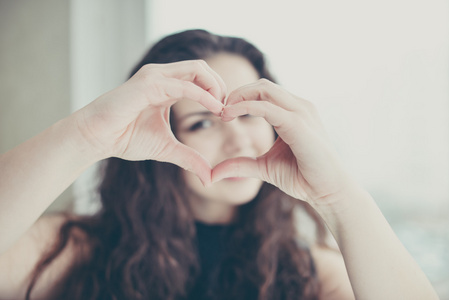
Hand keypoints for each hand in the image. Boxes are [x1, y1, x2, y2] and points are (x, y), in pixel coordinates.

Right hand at [74, 60, 225, 183]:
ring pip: (197, 69)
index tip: (226, 115)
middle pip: (203, 68)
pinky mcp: (149, 84)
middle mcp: (162, 76)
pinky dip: (203, 96)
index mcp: (166, 86)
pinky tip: (215, 110)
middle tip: (228, 110)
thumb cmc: (125, 138)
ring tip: (222, 110)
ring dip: (216, 87)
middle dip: (221, 86)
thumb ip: (189, 158)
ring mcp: (155, 76)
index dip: (218, 93)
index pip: (200, 77)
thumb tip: (209, 178)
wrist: (96, 138)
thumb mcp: (166, 149)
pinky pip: (184, 85)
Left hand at [212, 79, 352, 203]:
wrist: (328, 192)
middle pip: (262, 86)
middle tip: (219, 109)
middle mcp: (299, 107)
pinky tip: (229, 115)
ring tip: (223, 112)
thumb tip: (214, 173)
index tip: (222, 113)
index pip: (264, 92)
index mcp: (294, 113)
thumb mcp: (265, 168)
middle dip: (237, 93)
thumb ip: (241, 164)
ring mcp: (301, 113)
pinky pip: (266, 107)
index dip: (241, 98)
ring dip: (239, 96)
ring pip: (264, 89)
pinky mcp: (298, 124)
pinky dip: (244, 107)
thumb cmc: (303, 178)